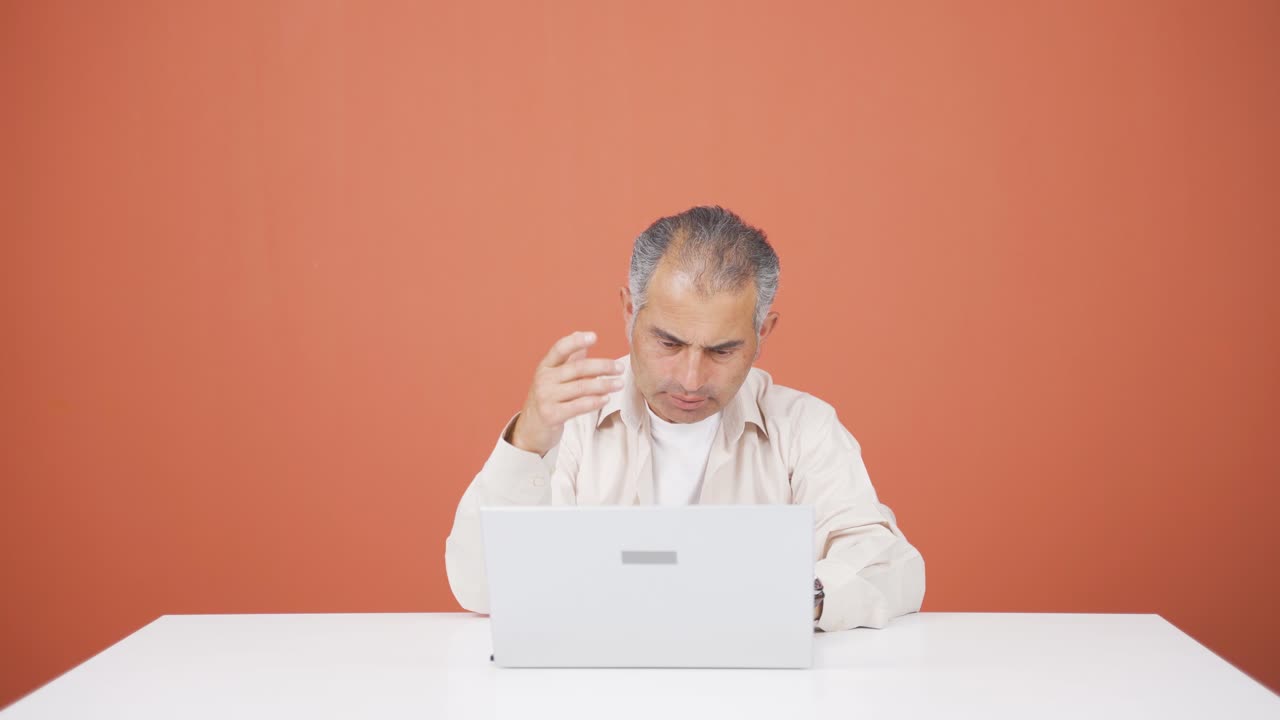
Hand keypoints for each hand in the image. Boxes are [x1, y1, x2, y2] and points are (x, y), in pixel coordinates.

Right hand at [508, 331, 624, 455]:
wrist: (531, 428)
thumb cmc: (548, 398)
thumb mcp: (554, 376)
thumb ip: (569, 357)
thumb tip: (580, 333)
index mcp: (545, 366)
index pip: (560, 349)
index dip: (576, 341)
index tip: (594, 336)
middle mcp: (543, 379)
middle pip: (577, 368)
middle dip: (602, 366)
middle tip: (619, 368)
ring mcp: (546, 398)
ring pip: (581, 387)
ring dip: (604, 385)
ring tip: (619, 384)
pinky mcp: (551, 415)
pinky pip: (578, 406)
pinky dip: (595, 401)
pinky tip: (607, 398)